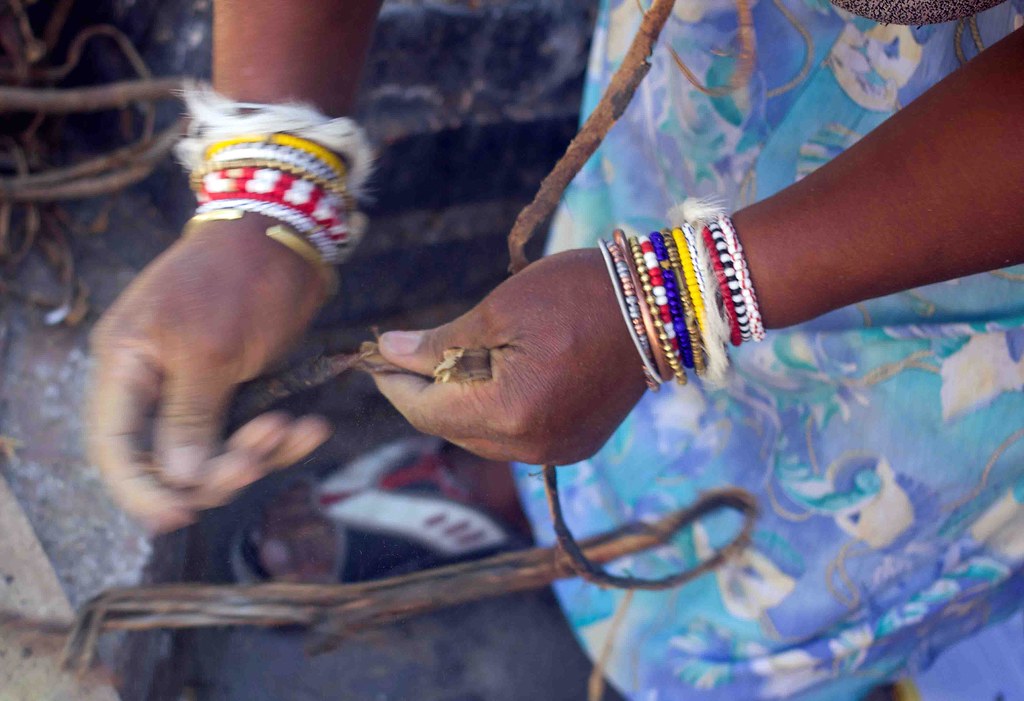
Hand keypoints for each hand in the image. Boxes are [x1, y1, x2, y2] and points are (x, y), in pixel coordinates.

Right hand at [88, 215, 331, 532]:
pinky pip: (249, 430)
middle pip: (170, 460)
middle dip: (220, 468)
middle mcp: (152, 381)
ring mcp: (195, 385)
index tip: (176, 519)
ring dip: (258, 452)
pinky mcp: (234, 385)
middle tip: (264, 451)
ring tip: (299, 429)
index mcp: (126, 366)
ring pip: (216, 451)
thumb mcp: (213, 351)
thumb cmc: (242, 279)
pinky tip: (313, 430)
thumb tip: (180, 481)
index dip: (139, 491)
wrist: (288, 232)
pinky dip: (279, 437)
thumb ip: (190, 419)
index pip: (114, 449)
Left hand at [371, 249, 646, 464]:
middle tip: (406, 353)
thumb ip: (441, 342)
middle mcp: (532, 446)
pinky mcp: (577, 444)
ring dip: (460, 402)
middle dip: (425, 392)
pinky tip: (495, 374)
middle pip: (452, 429)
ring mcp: (558, 450)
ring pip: (483, 436)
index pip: (426, 411)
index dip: (394, 384)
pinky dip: (496, 409)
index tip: (375, 357)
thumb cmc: (579, 294)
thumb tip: (390, 352)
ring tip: (451, 358)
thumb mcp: (499, 310)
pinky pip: (516, 436)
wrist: (662, 305)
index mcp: (509, 413)